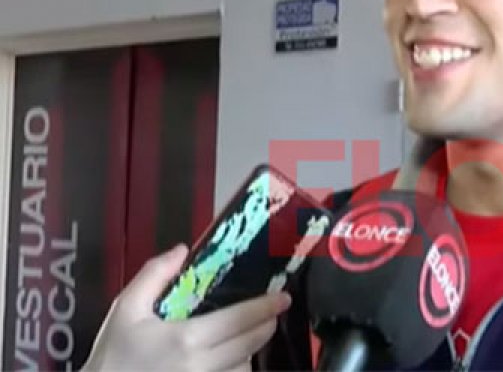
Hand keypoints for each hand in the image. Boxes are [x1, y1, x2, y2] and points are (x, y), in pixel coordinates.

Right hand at [81, 244, 291, 371]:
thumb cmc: (111, 356)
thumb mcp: (125, 309)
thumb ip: (153, 275)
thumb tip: (182, 250)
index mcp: (187, 338)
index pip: (240, 320)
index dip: (265, 308)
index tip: (283, 297)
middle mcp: (202, 366)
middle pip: (250, 344)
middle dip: (265, 326)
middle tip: (272, 312)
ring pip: (244, 367)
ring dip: (250, 351)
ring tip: (248, 336)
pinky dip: (236, 369)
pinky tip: (230, 360)